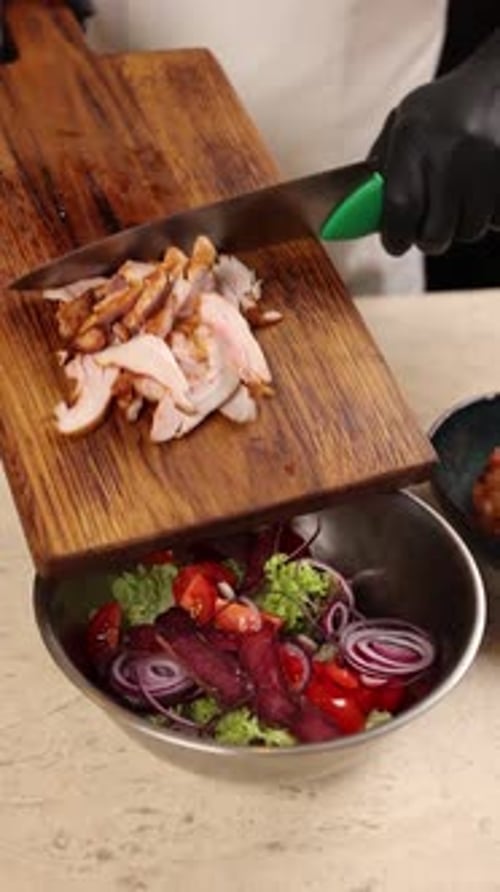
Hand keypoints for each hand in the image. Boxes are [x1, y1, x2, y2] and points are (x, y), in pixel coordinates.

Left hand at [369, 29, 499, 255]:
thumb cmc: (445, 106)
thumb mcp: (405, 121)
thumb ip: (382, 163)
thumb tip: (363, 211)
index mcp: (414, 139)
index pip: (400, 210)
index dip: (395, 237)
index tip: (396, 241)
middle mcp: (450, 154)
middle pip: (435, 236)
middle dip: (429, 236)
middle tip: (429, 220)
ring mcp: (486, 165)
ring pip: (469, 231)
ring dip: (462, 224)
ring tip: (460, 195)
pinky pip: (498, 221)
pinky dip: (492, 214)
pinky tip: (485, 189)